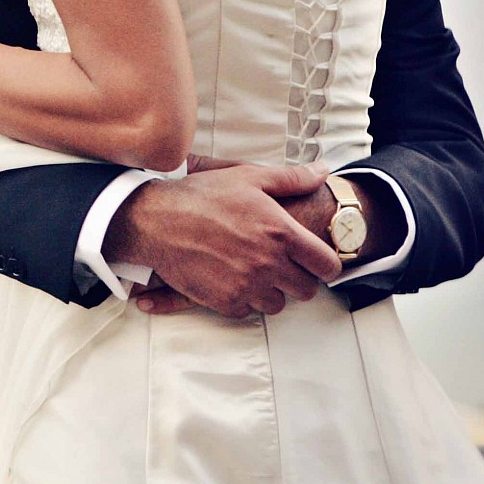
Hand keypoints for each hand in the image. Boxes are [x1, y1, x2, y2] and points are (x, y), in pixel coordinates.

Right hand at [107, 161, 342, 318]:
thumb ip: (292, 178)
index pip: (327, 264)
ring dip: (271, 291)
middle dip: (298, 279)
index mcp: (281, 233)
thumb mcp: (248, 178)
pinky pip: (248, 310)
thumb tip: (323, 172)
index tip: (316, 262)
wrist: (156, 220)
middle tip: (282, 267)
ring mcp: (247, 285)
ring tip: (255, 273)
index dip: (326, 265)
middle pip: (306, 290)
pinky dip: (243, 299)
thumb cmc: (201, 196)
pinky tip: (231, 279)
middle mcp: (269, 263)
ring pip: (278, 304)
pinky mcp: (225, 301)